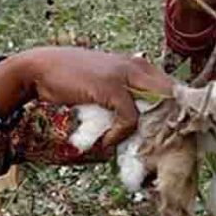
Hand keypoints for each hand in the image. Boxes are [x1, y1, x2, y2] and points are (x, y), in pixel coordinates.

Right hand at [0, 49, 174, 153]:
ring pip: (158, 109)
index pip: (174, 90)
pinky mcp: (111, 87)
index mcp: (140, 65)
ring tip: (135, 149)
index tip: (169, 138)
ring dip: (149, 135)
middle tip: (160, 150)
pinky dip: (120, 134)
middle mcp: (138, 66)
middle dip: (171, 126)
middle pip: (174, 99)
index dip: (175, 115)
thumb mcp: (107, 86)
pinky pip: (130, 118)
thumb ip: (127, 100)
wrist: (40, 68)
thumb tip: (147, 129)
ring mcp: (126, 75)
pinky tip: (106, 141)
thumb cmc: (73, 80)